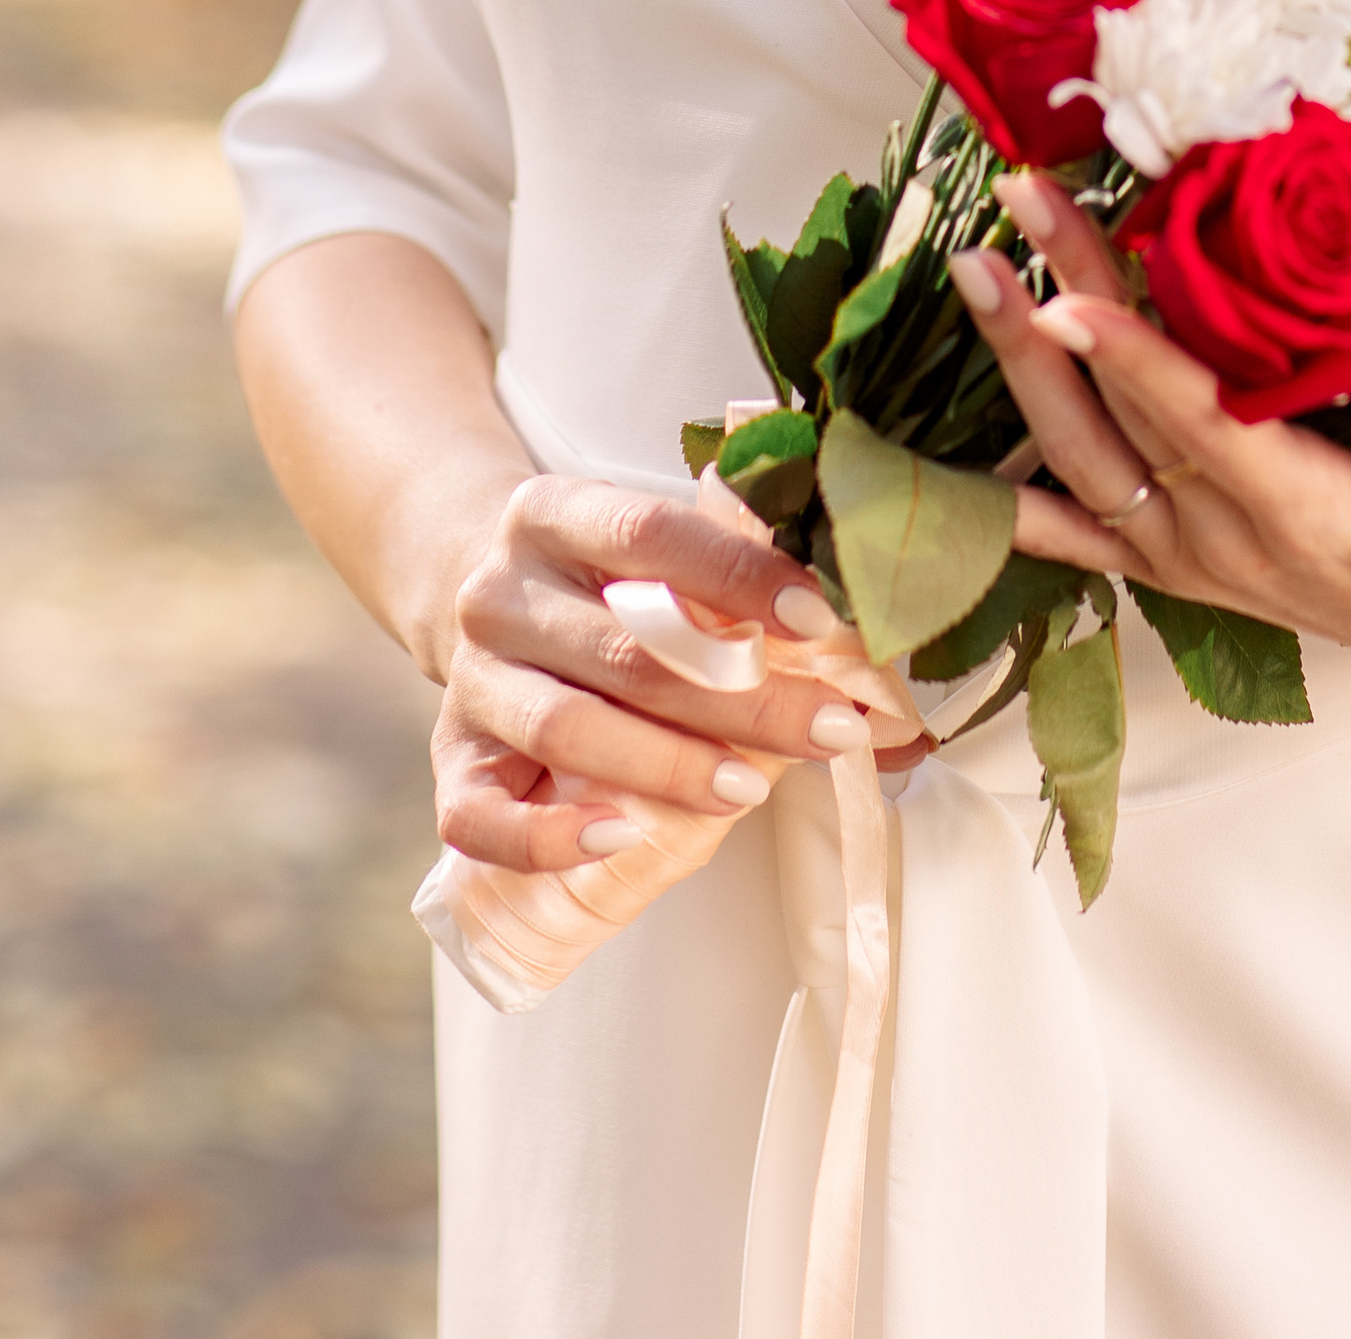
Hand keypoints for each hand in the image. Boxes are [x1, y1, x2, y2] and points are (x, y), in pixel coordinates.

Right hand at [431, 476, 922, 874]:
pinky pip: (478, 816)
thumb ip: (750, 597)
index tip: (823, 616)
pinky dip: (549, 837)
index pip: (650, 534)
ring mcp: (468, 679)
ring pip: (565, 728)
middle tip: (830, 729)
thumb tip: (901, 708)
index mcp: (553, 512)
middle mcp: (500, 592)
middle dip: (740, 697)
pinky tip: (621, 838)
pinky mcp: (449, 760)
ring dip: (668, 764)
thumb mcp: (655, 555)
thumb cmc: (604, 583)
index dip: (739, 575)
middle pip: (624, 649)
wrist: (467, 587)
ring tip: (751, 786)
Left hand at [954, 174, 1350, 695]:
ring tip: (976, 270)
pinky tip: (938, 451)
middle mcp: (1226, 543)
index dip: (1131, 359)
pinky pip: (1076, 533)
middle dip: (1054, 317)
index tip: (1065, 293)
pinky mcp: (1177, 564)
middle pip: (1120, 418)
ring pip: (1080, 461)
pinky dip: (1005, 495)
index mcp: (1304, 513)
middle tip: (1008, 217)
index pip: (1199, 423)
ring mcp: (1190, 559)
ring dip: (1020, 369)